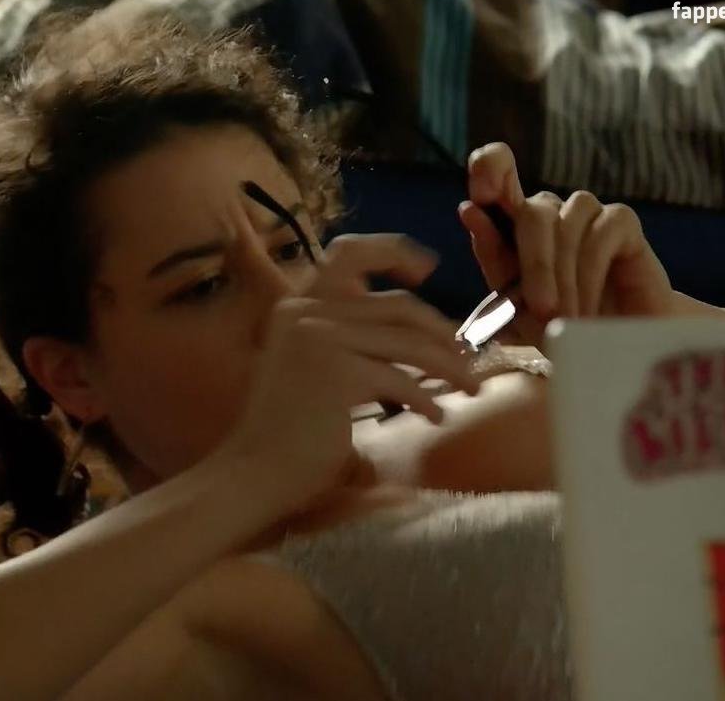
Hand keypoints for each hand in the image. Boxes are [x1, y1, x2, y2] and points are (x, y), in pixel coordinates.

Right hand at [211, 233, 480, 514]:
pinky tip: (436, 417)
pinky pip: (401, 379)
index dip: (393, 251)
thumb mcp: (320, 370)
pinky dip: (426, 399)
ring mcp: (320, 339)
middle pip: (397, 307)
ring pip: (409, 343)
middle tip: (467, 359)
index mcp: (296, 306)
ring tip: (470, 388)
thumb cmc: (289, 434)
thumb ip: (353, 341)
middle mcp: (305, 312)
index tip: (428, 267)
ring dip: (448, 366)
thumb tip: (424, 333)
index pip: (349, 254)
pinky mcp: (337, 371)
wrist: (254, 473)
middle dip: (441, 331)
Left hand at [458, 142, 674, 347]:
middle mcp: (549, 210)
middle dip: (535, 266)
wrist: (609, 352)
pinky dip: (590, 275)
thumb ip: (492, 255)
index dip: (489, 168)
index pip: (496, 169)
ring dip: (564, 277)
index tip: (482, 194)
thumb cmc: (557, 326)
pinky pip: (601, 233)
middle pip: (533, 213)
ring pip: (566, 225)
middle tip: (543, 311)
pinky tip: (589, 308)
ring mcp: (586, 212)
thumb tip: (467, 208)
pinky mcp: (622, 221)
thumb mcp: (513, 299)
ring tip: (568, 318)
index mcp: (513, 222)